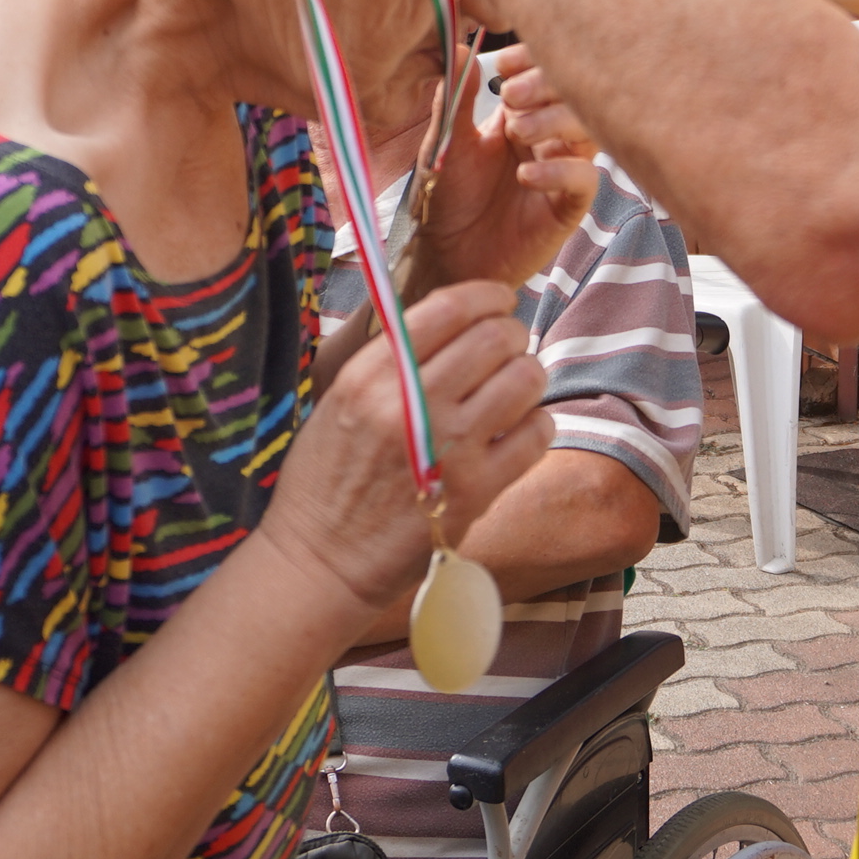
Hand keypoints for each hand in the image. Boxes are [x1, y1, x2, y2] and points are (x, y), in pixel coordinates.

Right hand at [262, 280, 553, 610]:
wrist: (321, 562)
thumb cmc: (325, 481)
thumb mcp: (338, 401)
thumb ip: (388, 360)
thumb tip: (445, 318)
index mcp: (370, 375)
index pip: (447, 308)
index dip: (486, 295)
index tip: (498, 300)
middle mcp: (411, 404)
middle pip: (494, 338)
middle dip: (511, 335)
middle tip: (508, 347)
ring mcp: (448, 448)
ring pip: (524, 379)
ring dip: (528, 375)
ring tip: (514, 388)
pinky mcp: (477, 491)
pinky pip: (536, 433)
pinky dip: (537, 424)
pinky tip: (519, 430)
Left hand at [412, 44, 598, 295]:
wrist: (447, 255)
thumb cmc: (449, 198)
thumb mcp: (447, 142)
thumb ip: (456, 98)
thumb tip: (462, 47)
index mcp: (521, 114)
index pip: (546, 73)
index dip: (534, 61)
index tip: (505, 63)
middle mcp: (548, 137)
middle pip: (574, 95)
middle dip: (545, 86)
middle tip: (511, 95)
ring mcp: (562, 169)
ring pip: (587, 131)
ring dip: (554, 122)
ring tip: (516, 132)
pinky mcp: (568, 207)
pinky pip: (585, 179)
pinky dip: (561, 171)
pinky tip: (526, 175)